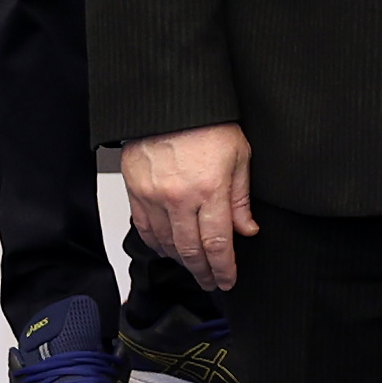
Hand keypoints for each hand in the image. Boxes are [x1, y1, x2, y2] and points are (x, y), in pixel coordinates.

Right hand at [125, 124, 256, 292]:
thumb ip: (241, 198)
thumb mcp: (239, 155)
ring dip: (181, 260)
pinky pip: (144, 228)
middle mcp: (179, 198)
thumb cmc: (207, 122)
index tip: (227, 279)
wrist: (170, 100)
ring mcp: (153, 196)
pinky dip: (157, 244)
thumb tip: (246, 229)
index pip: (217, 243)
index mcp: (209, 189)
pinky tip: (168, 248)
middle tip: (211, 281)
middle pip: (190, 250)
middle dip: (203, 272)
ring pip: (166, 243)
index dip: (223, 267)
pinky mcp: (135, 190)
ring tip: (193, 266)